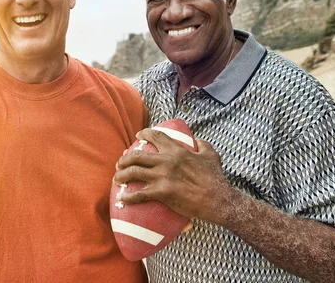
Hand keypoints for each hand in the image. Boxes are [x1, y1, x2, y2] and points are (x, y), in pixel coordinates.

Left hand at [113, 129, 234, 224]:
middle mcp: (166, 161)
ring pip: (133, 172)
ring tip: (117, 178)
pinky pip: (139, 194)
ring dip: (121, 175)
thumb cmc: (215, 178)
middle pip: (137, 155)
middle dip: (125, 158)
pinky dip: (128, 197)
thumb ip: (202, 145)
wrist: (218, 200)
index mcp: (177, 150)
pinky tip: (122, 198)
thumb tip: (196, 140)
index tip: (137, 135)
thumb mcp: (211, 155)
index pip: (156, 136)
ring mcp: (162, 176)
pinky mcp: (162, 193)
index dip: (144, 133)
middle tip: (121, 163)